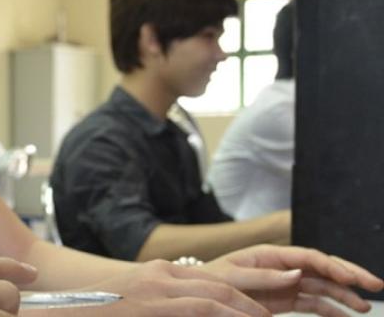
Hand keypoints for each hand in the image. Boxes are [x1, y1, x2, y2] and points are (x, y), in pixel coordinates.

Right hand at [36, 260, 273, 315]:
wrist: (65, 311)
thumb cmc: (99, 311)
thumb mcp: (137, 302)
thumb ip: (163, 305)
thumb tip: (187, 311)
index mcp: (158, 274)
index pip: (209, 281)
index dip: (240, 294)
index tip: (260, 308)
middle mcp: (160, 276)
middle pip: (219, 285)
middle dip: (251, 300)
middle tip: (272, 315)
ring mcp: (156, 289)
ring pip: (214, 296)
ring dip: (244, 311)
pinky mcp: (151, 304)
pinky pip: (199, 310)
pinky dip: (225, 316)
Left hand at [204, 244, 383, 315]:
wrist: (199, 294)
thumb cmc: (211, 281)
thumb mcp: (232, 277)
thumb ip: (263, 275)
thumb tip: (297, 272)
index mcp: (270, 255)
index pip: (309, 257)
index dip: (332, 266)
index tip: (352, 278)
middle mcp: (283, 266)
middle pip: (323, 268)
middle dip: (350, 275)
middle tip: (375, 285)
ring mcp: (287, 283)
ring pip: (324, 287)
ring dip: (345, 296)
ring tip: (365, 307)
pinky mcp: (286, 300)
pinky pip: (314, 304)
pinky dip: (331, 310)